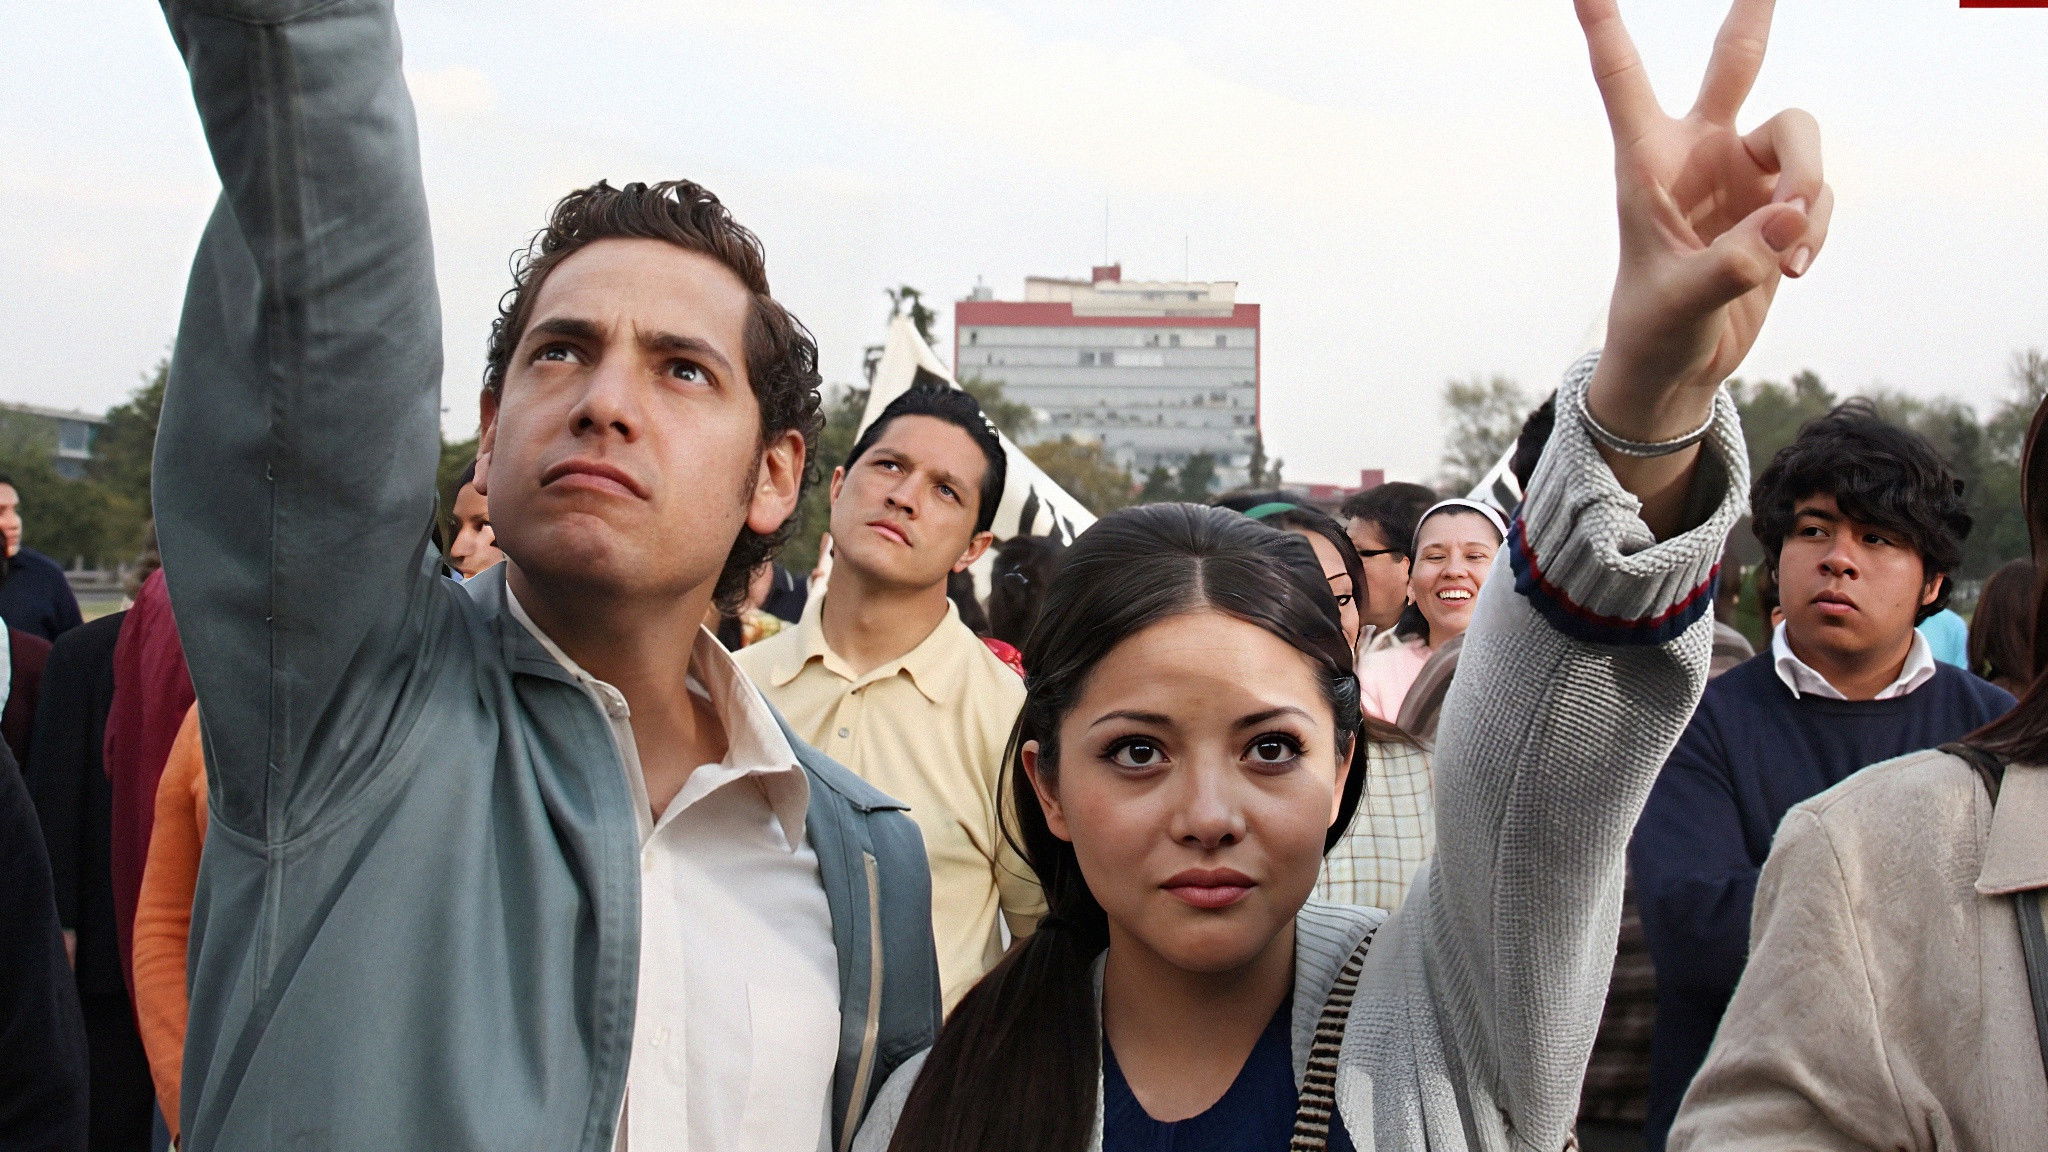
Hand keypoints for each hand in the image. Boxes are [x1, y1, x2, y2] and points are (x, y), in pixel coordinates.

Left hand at [1579, 0, 1831, 436]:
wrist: (1677, 368)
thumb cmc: (1656, 330)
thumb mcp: (1683, 302)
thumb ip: (1735, 262)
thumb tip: (1792, 216)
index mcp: (1646, 162)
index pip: (1623, 81)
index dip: (1606, 28)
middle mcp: (1698, 153)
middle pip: (1736, 62)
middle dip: (1753, 12)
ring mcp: (1743, 174)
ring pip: (1800, 135)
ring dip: (1810, 186)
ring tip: (1790, 250)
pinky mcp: (1779, 203)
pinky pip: (1817, 192)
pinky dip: (1815, 227)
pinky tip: (1793, 267)